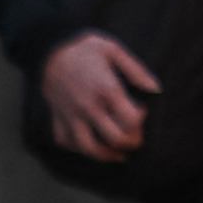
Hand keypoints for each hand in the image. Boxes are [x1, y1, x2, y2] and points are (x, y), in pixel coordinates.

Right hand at [37, 30, 152, 161]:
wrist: (47, 47)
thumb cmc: (83, 47)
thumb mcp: (114, 50)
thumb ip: (137, 71)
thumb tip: (155, 89)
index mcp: (106, 90)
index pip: (131, 121)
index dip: (141, 120)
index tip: (141, 110)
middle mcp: (88, 107)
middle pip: (115, 139)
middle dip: (131, 141)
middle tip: (135, 135)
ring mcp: (71, 114)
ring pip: (89, 148)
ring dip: (107, 154)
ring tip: (119, 154)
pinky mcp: (57, 116)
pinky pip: (65, 141)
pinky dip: (78, 148)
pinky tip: (91, 145)